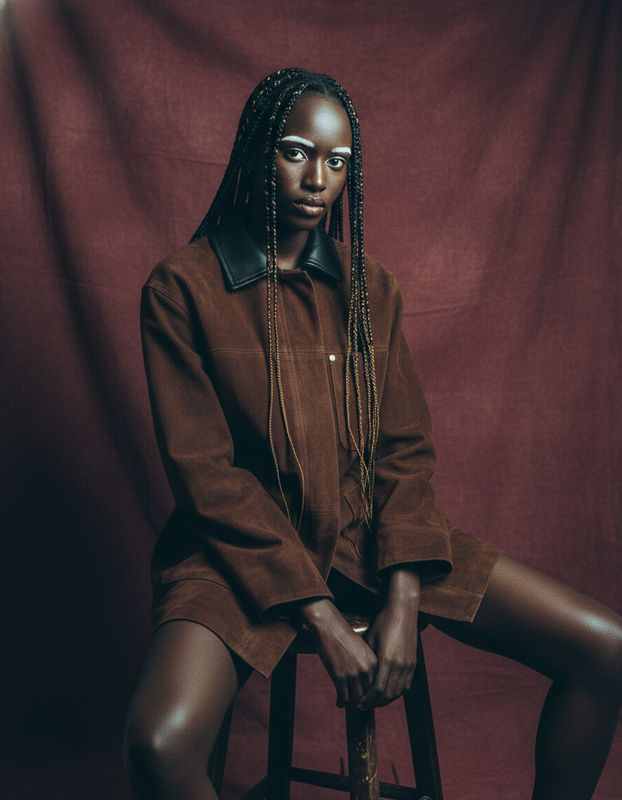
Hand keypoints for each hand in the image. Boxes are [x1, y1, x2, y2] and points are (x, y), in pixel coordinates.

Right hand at [292, 598, 377, 708]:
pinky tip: (339, 702)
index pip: (376, 685)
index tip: (367, 699)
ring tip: (348, 704)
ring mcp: (353, 674)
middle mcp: (366, 669)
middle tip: (358, 706)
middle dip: (363, 702)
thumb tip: (365, 679)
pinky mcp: (340, 677)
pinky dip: (341, 702)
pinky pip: (344, 697)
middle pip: (368, 694)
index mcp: (373, 661)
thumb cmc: (343, 636)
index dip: (372, 694)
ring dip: (352, 704)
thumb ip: (366, 663)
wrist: (329, 627)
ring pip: (356, 699)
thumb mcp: (361, 648)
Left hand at [357, 570, 420, 708]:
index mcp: (387, 659)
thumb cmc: (384, 621)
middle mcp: (400, 665)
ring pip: (398, 692)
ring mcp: (409, 665)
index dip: (368, 699)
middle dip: (375, 703)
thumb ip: (368, 658)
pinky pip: (406, 685)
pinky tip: (387, 693)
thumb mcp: (371, 638)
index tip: (358, 703)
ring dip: (386, 700)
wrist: (403, 610)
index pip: (377, 689)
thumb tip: (359, 675)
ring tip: (374, 701)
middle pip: (388, 694)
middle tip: (364, 706)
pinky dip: (396, 693)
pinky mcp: (413, 663)